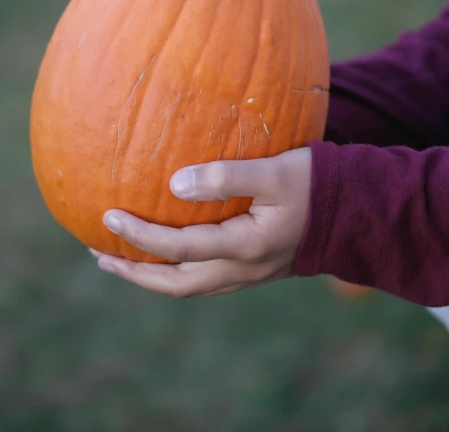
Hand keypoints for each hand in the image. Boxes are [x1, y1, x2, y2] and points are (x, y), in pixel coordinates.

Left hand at [90, 147, 311, 297]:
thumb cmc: (315, 181)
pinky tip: (170, 253)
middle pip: (177, 284)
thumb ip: (224, 176)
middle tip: (100, 254)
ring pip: (190, 286)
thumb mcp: (273, 171)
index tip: (106, 215)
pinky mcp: (256, 267)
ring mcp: (250, 273)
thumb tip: (173, 185)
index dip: (138, 236)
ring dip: (154, 276)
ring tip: (123, 259)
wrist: (356, 210)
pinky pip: (206, 278)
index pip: (177, 249)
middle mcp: (243, 269)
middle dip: (135, 272)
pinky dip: (178, 270)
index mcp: (245, 246)